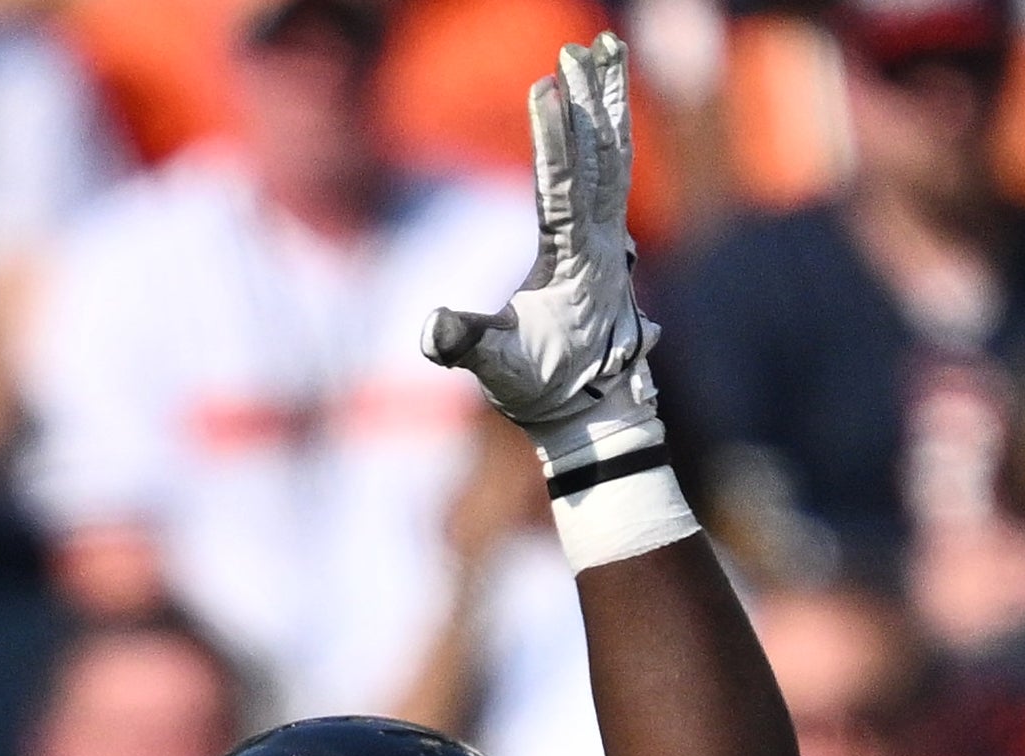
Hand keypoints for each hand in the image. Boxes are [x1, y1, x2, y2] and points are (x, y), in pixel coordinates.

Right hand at [423, 34, 660, 469]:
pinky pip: (615, 173)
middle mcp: (604, 242)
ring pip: (616, 155)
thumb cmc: (541, 390)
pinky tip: (607, 109)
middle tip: (577, 48)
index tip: (547, 86)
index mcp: (575, 263)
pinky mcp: (610, 243)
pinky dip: (611, 133)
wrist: (593, 413)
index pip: (563, 186)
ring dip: (608, 102)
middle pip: (601, 154)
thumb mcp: (497, 370)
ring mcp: (613, 240)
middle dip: (588, 99)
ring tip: (603, 51)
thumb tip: (432, 327)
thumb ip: (465, 344)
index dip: (553, 136)